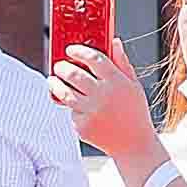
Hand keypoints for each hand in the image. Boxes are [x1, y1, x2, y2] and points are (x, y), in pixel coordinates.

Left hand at [48, 44, 158, 164]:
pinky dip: (71, 107)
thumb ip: (122, 62)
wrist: (133, 144)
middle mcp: (103, 95)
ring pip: (65, 93)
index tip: (71, 49)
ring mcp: (91, 112)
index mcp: (117, 82)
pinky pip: (71, 111)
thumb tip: (114, 41)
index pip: (94, 59)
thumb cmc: (134, 112)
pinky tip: (77, 107)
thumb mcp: (133, 85)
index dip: (80, 51)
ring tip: (53, 80)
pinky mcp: (82, 126)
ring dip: (55, 84)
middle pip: (74, 74)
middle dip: (62, 67)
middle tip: (59, 66)